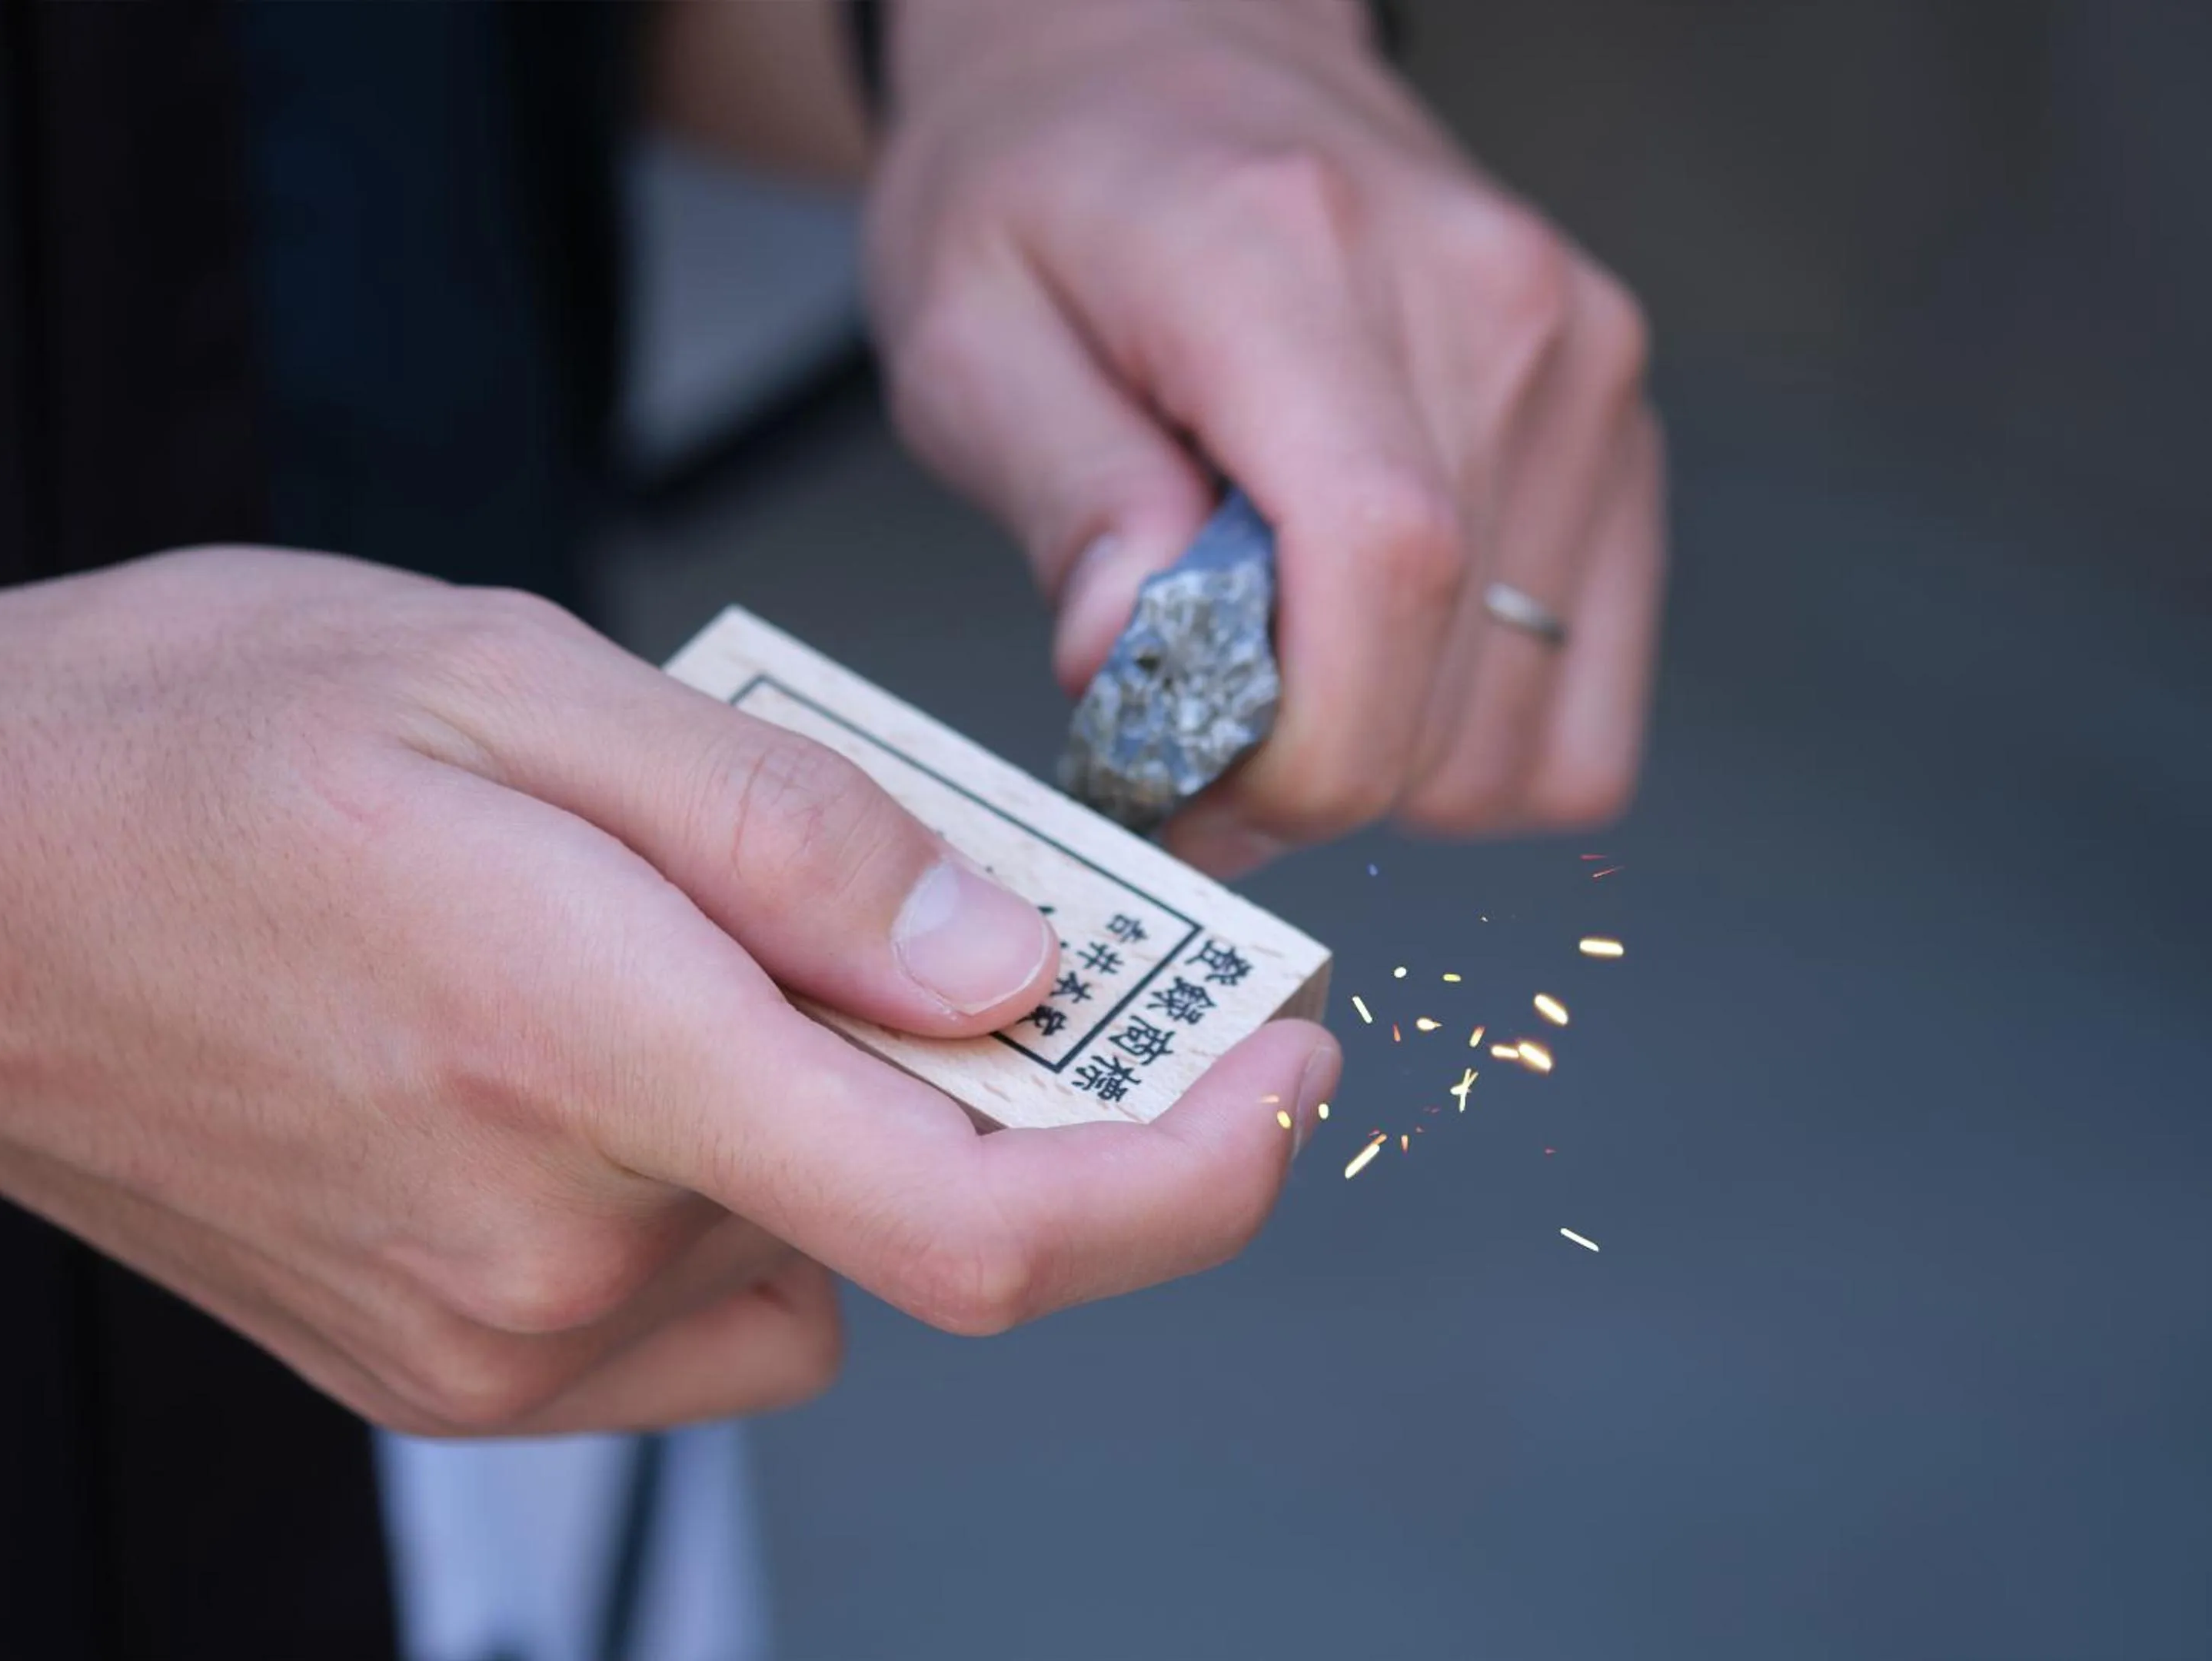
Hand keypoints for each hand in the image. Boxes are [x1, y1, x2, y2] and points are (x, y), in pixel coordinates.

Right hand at [0, 551, 1337, 1434]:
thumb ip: (796, 836)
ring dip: (835, 1111)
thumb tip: (1011, 968)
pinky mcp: (453, 1364)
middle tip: (913, 899)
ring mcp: (496, 1338)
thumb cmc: (196, 746)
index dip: (1191, 1173)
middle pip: (915, 1209)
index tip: (1284, 1080)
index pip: (985, 1216)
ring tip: (678, 946)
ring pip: (815, 1249)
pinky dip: (736, 1179)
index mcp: (591, 1055)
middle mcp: (552, 1251)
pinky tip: (616, 1049)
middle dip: (980, 1063)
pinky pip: (705, 1296)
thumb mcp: (523, 683)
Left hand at [867, 0, 1664, 874]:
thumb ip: (1066, 497)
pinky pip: (1589, 695)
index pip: (1386, 565)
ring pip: (1531, 728)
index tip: (1196, 797)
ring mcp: (1580, 367)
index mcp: (1303, 265)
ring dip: (1391, 761)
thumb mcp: (970, 329)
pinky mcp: (1617, 428)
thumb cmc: (1051, 182)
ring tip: (1280, 678)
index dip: (1304, 749)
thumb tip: (1135, 665)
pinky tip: (1375, 662)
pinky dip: (1477, 731)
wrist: (1164, 55)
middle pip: (1459, 683)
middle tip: (1195, 740)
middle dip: (1311, 776)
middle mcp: (1489, 310)